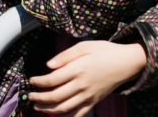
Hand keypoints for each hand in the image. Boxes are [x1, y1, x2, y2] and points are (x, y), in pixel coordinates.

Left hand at [29, 41, 146, 115]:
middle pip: (56, 96)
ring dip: (48, 109)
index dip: (39, 82)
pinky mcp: (94, 101)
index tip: (31, 80)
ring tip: (38, 106)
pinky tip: (58, 116)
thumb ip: (65, 55)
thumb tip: (48, 65)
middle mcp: (82, 85)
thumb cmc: (105, 51)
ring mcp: (88, 96)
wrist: (127, 63)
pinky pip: (79, 114)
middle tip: (30, 96)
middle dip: (40, 97)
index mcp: (78, 69)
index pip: (52, 80)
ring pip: (65, 107)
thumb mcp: (85, 46)